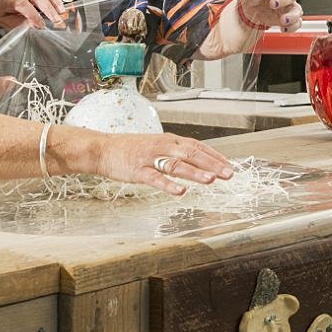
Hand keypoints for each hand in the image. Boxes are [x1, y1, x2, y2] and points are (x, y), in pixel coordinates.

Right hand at [86, 131, 233, 195]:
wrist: (103, 149)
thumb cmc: (130, 149)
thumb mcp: (155, 145)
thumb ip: (173, 151)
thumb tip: (194, 159)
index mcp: (167, 140)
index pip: (196, 146)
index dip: (213, 155)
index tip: (228, 165)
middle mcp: (162, 146)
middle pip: (191, 153)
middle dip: (211, 164)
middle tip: (228, 174)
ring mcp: (150, 158)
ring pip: (176, 164)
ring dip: (195, 172)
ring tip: (211, 180)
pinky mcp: (138, 170)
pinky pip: (155, 178)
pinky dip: (168, 185)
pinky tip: (180, 191)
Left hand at [238, 0, 302, 31]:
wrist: (246, 9)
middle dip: (282, 0)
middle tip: (271, 4)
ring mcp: (288, 7)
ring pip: (297, 10)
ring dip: (292, 16)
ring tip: (283, 20)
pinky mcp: (288, 19)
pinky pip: (296, 23)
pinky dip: (292, 27)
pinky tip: (283, 28)